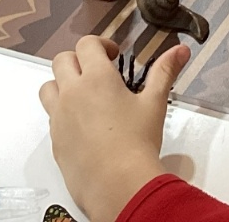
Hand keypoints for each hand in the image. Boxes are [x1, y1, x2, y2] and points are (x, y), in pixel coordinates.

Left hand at [40, 36, 188, 221]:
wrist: (118, 184)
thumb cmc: (137, 142)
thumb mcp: (154, 103)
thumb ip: (165, 72)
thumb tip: (180, 50)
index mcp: (96, 78)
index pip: (87, 45)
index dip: (101, 44)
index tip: (113, 55)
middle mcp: (72, 93)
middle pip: (62, 61)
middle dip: (79, 60)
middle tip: (97, 71)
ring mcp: (59, 117)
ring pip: (48, 87)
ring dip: (62, 84)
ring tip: (82, 94)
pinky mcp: (55, 140)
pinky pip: (50, 116)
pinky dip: (61, 112)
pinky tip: (82, 123)